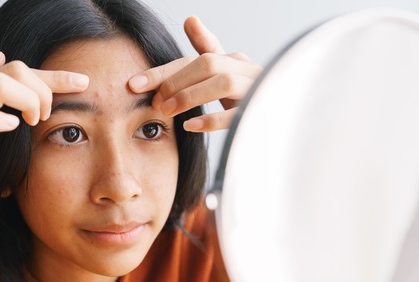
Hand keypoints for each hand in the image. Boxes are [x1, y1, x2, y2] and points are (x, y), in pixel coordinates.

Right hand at [0, 52, 89, 217]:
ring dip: (30, 101)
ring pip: (2, 84)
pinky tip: (13, 128)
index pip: (14, 67)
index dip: (51, 75)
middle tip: (45, 116)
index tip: (81, 84)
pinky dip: (3, 121)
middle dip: (43, 90)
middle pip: (14, 70)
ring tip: (33, 122)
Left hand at [127, 16, 261, 131]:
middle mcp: (245, 68)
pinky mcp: (262, 111)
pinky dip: (212, 119)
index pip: (194, 58)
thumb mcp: (225, 75)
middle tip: (155, 102)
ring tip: (168, 111)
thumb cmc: (249, 96)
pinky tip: (191, 125)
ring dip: (190, 96)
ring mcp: (256, 88)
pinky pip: (237, 113)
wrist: (285, 116)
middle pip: (207, 64)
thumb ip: (207, 50)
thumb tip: (190, 18)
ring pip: (222, 82)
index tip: (133, 84)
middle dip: (176, 82)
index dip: (164, 70)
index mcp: (234, 60)